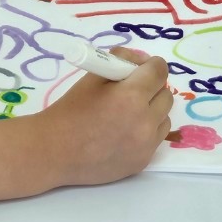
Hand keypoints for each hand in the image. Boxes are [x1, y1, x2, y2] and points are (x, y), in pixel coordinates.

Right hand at [41, 49, 172, 184]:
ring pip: (165, 117)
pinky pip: (156, 138)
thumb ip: (119, 60)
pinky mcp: (143, 161)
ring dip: (153, 111)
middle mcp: (145, 120)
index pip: (159, 71)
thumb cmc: (70, 110)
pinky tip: (125, 132)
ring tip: (128, 114)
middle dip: (153, 88)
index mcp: (131, 95)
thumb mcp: (92, 77)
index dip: (152, 65)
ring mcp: (146, 144)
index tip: (142, 68)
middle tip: (132, 91)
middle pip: (166, 95)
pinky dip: (147, 131)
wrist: (55, 151)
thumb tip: (141, 59)